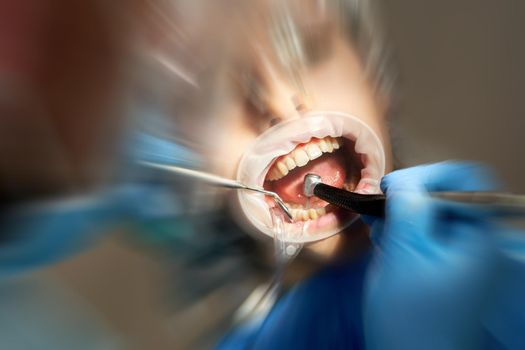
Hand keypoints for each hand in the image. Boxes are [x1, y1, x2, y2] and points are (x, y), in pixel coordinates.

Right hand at [364, 162, 504, 349]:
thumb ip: (408, 207)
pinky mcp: (442, 269)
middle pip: (445, 197)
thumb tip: (402, 180)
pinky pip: (424, 238)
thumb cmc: (412, 316)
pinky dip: (402, 234)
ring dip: (401, 218)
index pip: (466, 181)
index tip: (393, 186)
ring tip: (378, 232)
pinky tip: (383, 243)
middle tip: (378, 211)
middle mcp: (475, 243)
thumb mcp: (405, 252)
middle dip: (408, 199)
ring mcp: (459, 258)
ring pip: (430, 218)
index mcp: (479, 237)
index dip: (429, 174)